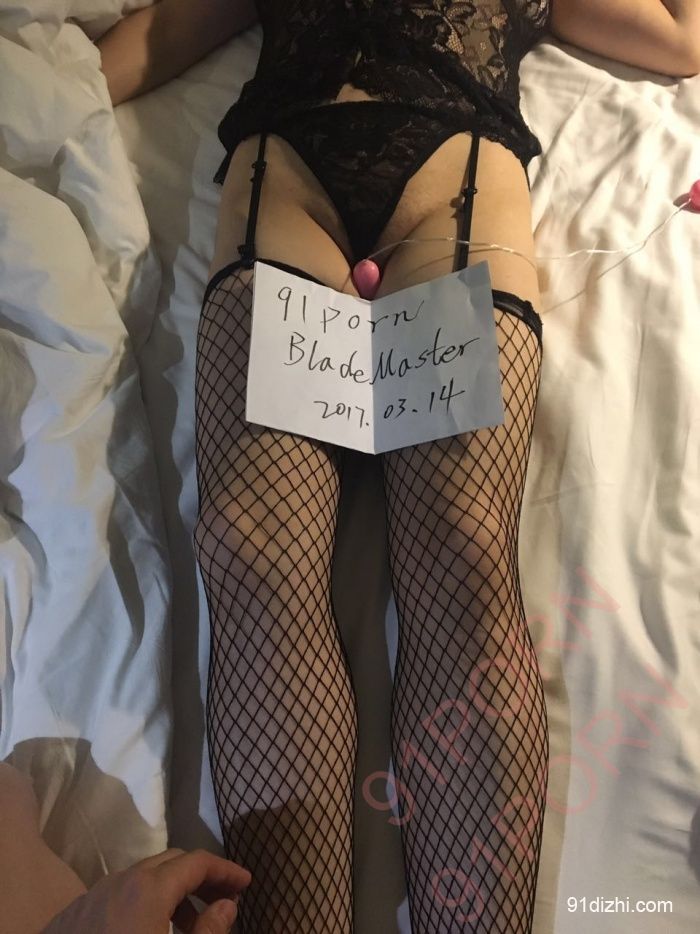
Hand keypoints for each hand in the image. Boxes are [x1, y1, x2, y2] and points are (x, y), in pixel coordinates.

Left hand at [42, 848, 251, 933]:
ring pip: (142, 878)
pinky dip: (142, 903)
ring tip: (186, 927)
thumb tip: (227, 904)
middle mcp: (121, 880)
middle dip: (200, 878)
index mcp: (150, 888)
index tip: (246, 884)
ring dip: (171, 892)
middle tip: (223, 901)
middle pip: (171, 862)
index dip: (226, 870)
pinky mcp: (73, 915)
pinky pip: (116, 896)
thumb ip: (209, 932)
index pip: (198, 861)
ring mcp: (93, 895)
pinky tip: (145, 933)